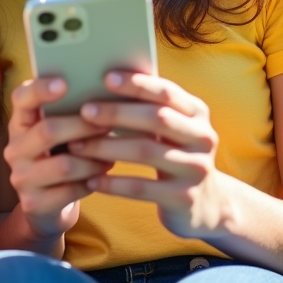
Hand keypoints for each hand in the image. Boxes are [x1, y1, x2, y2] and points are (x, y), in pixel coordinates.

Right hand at [3, 78, 112, 239]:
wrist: (47, 207)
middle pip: (48, 131)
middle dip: (82, 127)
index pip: (21, 98)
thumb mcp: (59, 134)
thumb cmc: (61, 158)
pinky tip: (103, 177)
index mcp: (20, 123)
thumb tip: (107, 91)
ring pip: (64, 165)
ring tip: (112, 156)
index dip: (40, 89)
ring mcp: (20, 177)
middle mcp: (14, 148)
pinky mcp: (33, 203)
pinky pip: (69, 191)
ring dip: (93, 160)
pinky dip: (91, 182)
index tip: (64, 83)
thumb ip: (71, 113)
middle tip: (109, 123)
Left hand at [69, 71, 230, 238]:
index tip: (106, 78)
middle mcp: (203, 138)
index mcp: (197, 113)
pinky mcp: (185, 198)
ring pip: (145, 151)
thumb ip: (147, 106)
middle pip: (156, 118)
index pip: (166, 92)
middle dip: (117, 113)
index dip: (137, 84)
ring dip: (106, 147)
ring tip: (76, 146)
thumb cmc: (172, 153)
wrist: (206, 204)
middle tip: (84, 111)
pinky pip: (141, 187)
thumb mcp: (170, 128)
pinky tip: (91, 179)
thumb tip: (104, 81)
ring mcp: (196, 169)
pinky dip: (113, 183)